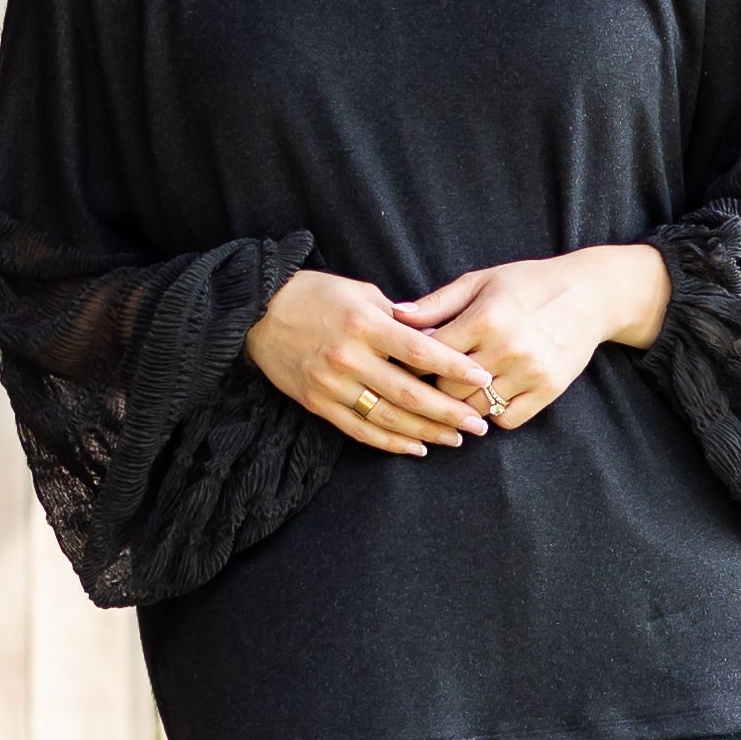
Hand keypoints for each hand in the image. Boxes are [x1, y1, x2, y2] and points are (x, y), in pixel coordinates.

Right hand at [247, 264, 495, 456]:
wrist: (257, 312)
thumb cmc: (316, 295)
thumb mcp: (361, 292)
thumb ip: (398, 318)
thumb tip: (436, 339)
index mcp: (365, 325)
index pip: (420, 352)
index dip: (455, 368)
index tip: (483, 379)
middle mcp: (349, 358)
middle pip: (409, 394)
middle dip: (449, 412)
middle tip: (480, 423)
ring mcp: (331, 385)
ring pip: (387, 418)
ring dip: (426, 432)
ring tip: (456, 438)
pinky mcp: (317, 404)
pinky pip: (359, 430)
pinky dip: (390, 443)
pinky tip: (417, 447)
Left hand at [405, 243, 670, 434]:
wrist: (591, 294)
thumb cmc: (528, 283)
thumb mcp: (481, 281)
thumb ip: (437, 302)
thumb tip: (395, 316)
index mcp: (485, 319)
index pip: (430, 357)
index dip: (414, 362)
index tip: (409, 362)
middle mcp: (507, 349)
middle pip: (448, 390)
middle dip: (437, 386)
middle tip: (435, 379)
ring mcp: (530, 373)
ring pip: (476, 410)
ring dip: (464, 403)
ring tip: (462, 389)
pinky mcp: (549, 390)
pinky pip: (507, 420)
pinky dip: (495, 414)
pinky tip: (492, 396)